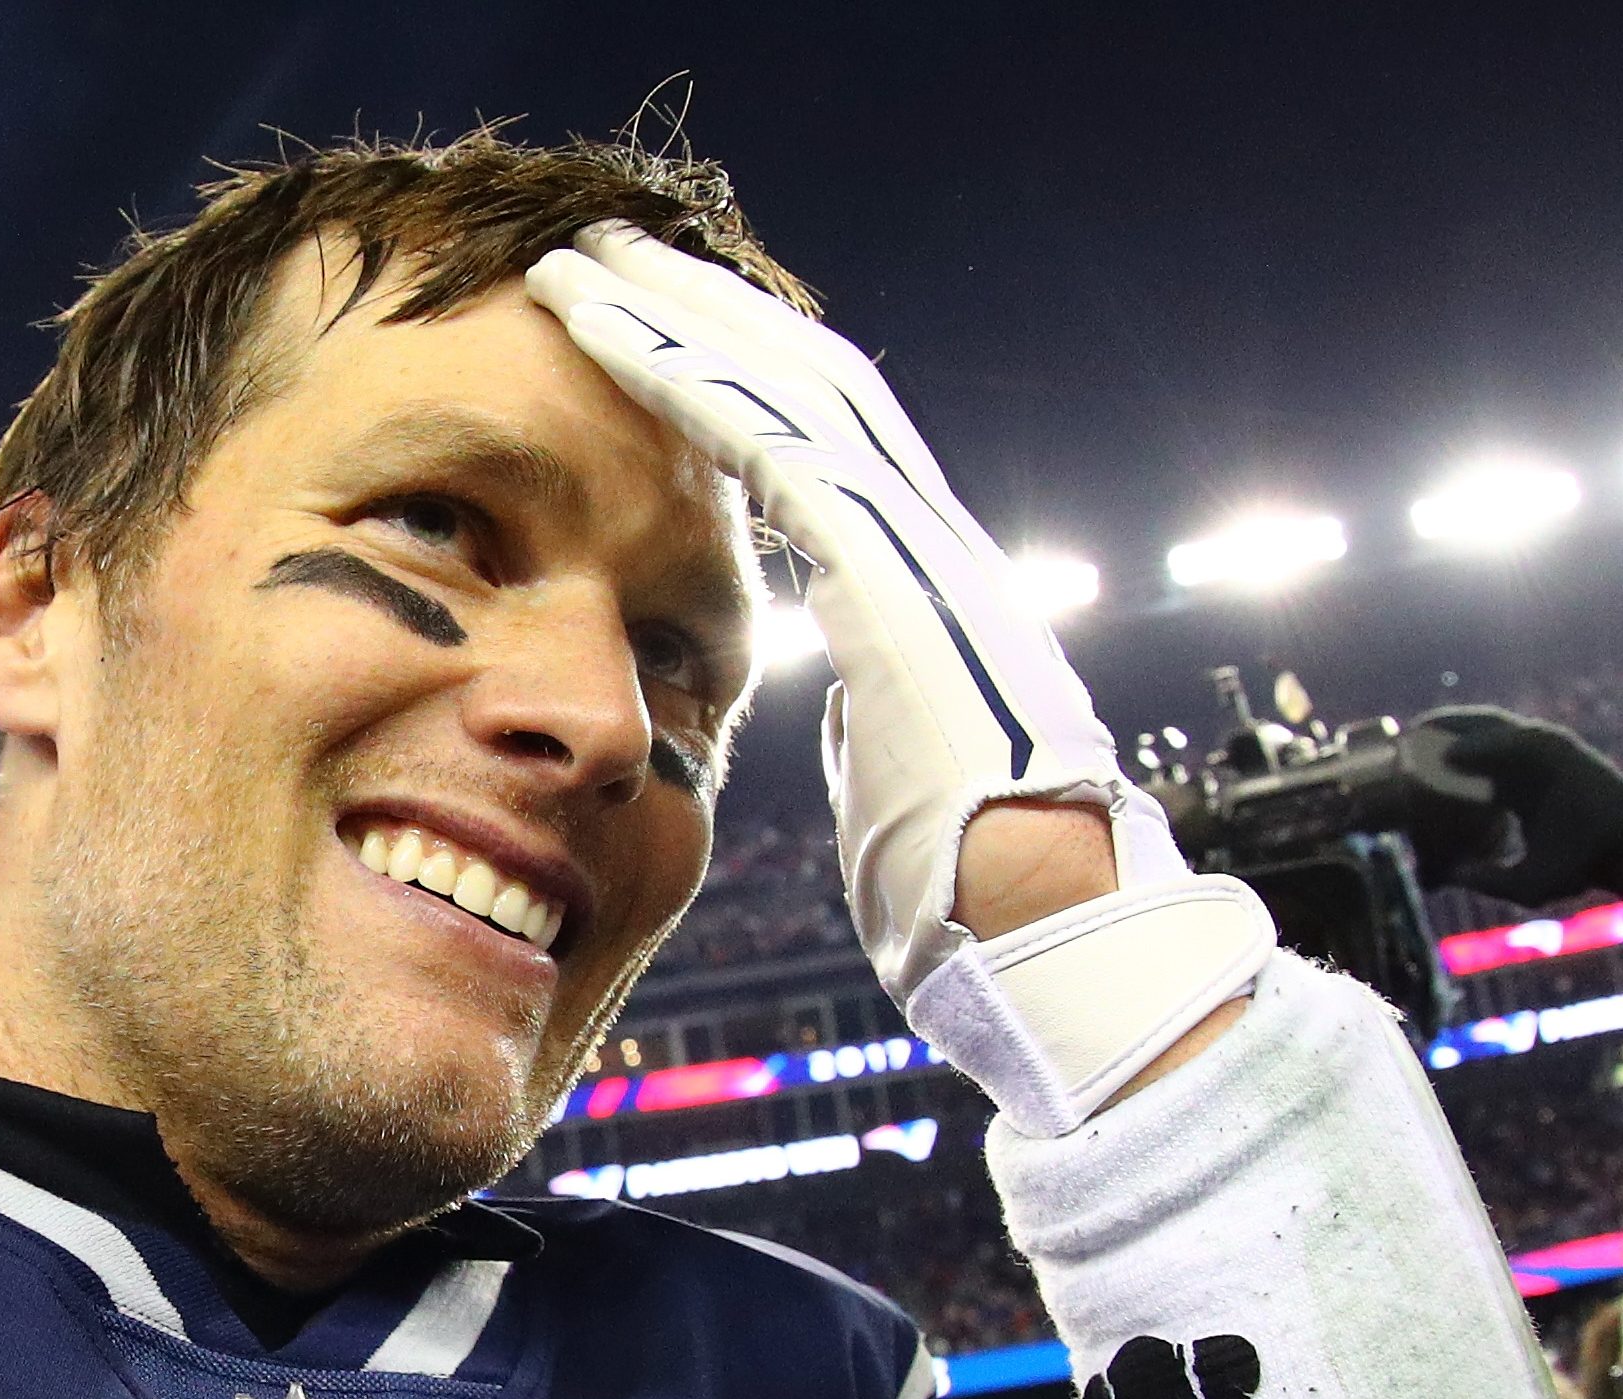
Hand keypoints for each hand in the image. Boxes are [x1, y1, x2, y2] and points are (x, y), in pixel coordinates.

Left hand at [527, 228, 1268, 1133]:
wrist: (1045, 922)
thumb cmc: (972, 888)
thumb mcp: (900, 775)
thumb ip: (873, 712)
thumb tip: (853, 709)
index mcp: (923, 583)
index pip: (821, 440)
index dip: (736, 373)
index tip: (656, 330)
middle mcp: (927, 535)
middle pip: (803, 375)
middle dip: (701, 307)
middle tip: (604, 251)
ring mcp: (915, 542)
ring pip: (782, 381)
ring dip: (672, 316)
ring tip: (577, 264)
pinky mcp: (886, 568)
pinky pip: (769, 442)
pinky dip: (685, 381)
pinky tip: (612, 339)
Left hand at [1416, 708, 1622, 908]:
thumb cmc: (1582, 867)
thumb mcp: (1523, 883)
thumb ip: (1485, 879)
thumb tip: (1447, 878)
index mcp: (1517, 790)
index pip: (1469, 768)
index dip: (1436, 765)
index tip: (1403, 767)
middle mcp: (1528, 767)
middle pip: (1475, 741)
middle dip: (1439, 736)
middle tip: (1403, 741)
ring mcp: (1545, 755)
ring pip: (1492, 731)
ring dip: (1454, 727)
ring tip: (1419, 730)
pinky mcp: (1561, 750)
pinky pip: (1516, 742)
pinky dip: (1484, 746)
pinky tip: (1453, 753)